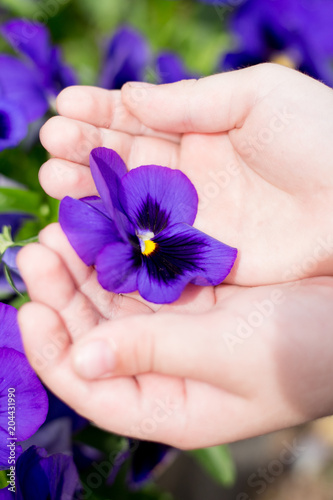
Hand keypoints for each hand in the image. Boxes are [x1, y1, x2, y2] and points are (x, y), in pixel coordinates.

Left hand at [17, 224, 332, 448]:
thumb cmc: (305, 347)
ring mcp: (179, 328)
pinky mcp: (194, 295)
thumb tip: (81, 362)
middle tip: (40, 250)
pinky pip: (144, 276)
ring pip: (116, 302)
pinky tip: (105, 228)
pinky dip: (121, 254)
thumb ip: (154, 353)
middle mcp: (168, 368)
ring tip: (62, 232)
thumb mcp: (230, 354)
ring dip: (86, 270)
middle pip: (96, 337)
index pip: (94, 390)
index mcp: (173, 404)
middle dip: (63, 296)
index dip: (53, 353)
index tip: (29, 309)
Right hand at [39, 63, 332, 285]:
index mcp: (199, 131)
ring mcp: (189, 219)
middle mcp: (187, 176)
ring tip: (54, 178)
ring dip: (87, 192)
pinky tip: (83, 222)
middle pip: (122, 164)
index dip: (99, 113)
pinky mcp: (198, 257)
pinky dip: (114, 236)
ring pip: (125, 206)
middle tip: (50, 146)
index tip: (64, 108)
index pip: (138, 120)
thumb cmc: (319, 138)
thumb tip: (129, 97)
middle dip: (83, 152)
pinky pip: (147, 246)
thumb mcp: (256, 95)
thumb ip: (191, 99)